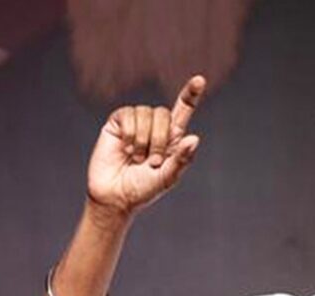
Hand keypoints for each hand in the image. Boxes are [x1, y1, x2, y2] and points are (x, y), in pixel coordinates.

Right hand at [86, 75, 205, 216]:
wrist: (115, 196)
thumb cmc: (144, 189)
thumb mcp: (168, 177)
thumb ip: (181, 159)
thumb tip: (194, 138)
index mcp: (172, 137)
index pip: (183, 109)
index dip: (190, 94)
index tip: (199, 80)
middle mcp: (155, 126)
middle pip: (163, 113)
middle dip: (160, 139)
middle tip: (152, 162)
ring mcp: (135, 123)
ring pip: (146, 113)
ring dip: (144, 139)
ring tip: (137, 158)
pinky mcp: (117, 123)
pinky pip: (128, 115)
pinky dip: (130, 134)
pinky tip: (126, 149)